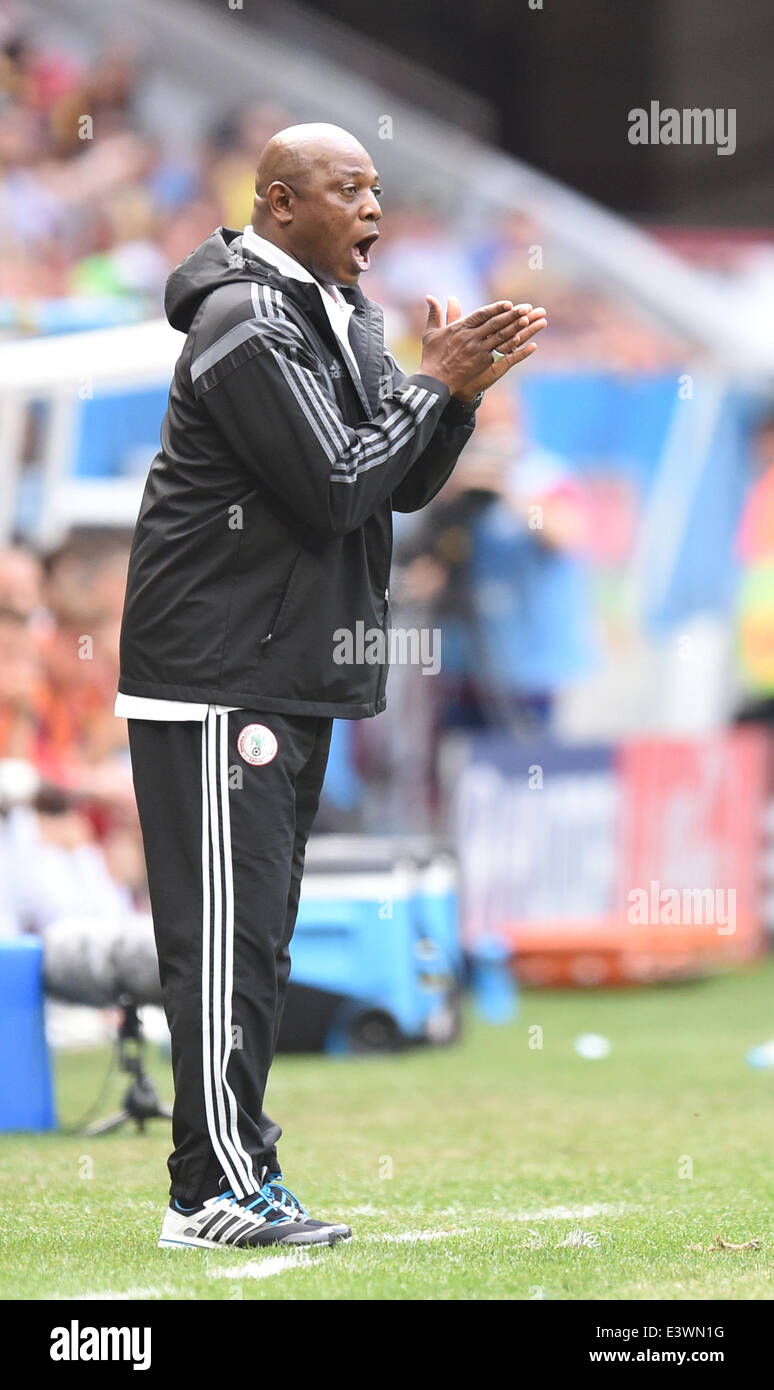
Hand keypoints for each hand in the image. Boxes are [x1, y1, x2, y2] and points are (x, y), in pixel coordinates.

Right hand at [419, 296, 533, 396]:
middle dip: (511, 315)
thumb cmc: (431, 357)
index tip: (509, 303)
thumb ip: (434, 314)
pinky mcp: (482, 364)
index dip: (496, 308)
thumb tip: (429, 297)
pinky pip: (500, 352)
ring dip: (515, 328)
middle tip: (526, 308)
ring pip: (499, 337)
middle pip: (495, 324)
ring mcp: (477, 351)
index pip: (481, 314)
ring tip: (528, 320)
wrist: (435, 381)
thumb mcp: (431, 333)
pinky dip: (511, 346)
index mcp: (459, 328)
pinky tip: (521, 341)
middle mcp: (470, 338)